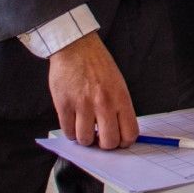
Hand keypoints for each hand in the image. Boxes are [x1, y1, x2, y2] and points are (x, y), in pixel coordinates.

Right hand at [49, 32, 137, 148]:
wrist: (76, 47)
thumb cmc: (98, 64)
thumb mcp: (118, 83)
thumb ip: (119, 107)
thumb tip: (120, 131)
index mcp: (121, 98)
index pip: (129, 133)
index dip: (124, 143)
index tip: (119, 141)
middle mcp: (103, 103)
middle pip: (108, 142)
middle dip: (104, 145)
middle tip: (100, 138)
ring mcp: (83, 105)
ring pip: (85, 140)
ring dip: (85, 139)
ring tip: (85, 128)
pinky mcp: (64, 105)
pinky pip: (68, 132)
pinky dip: (70, 132)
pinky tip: (73, 123)